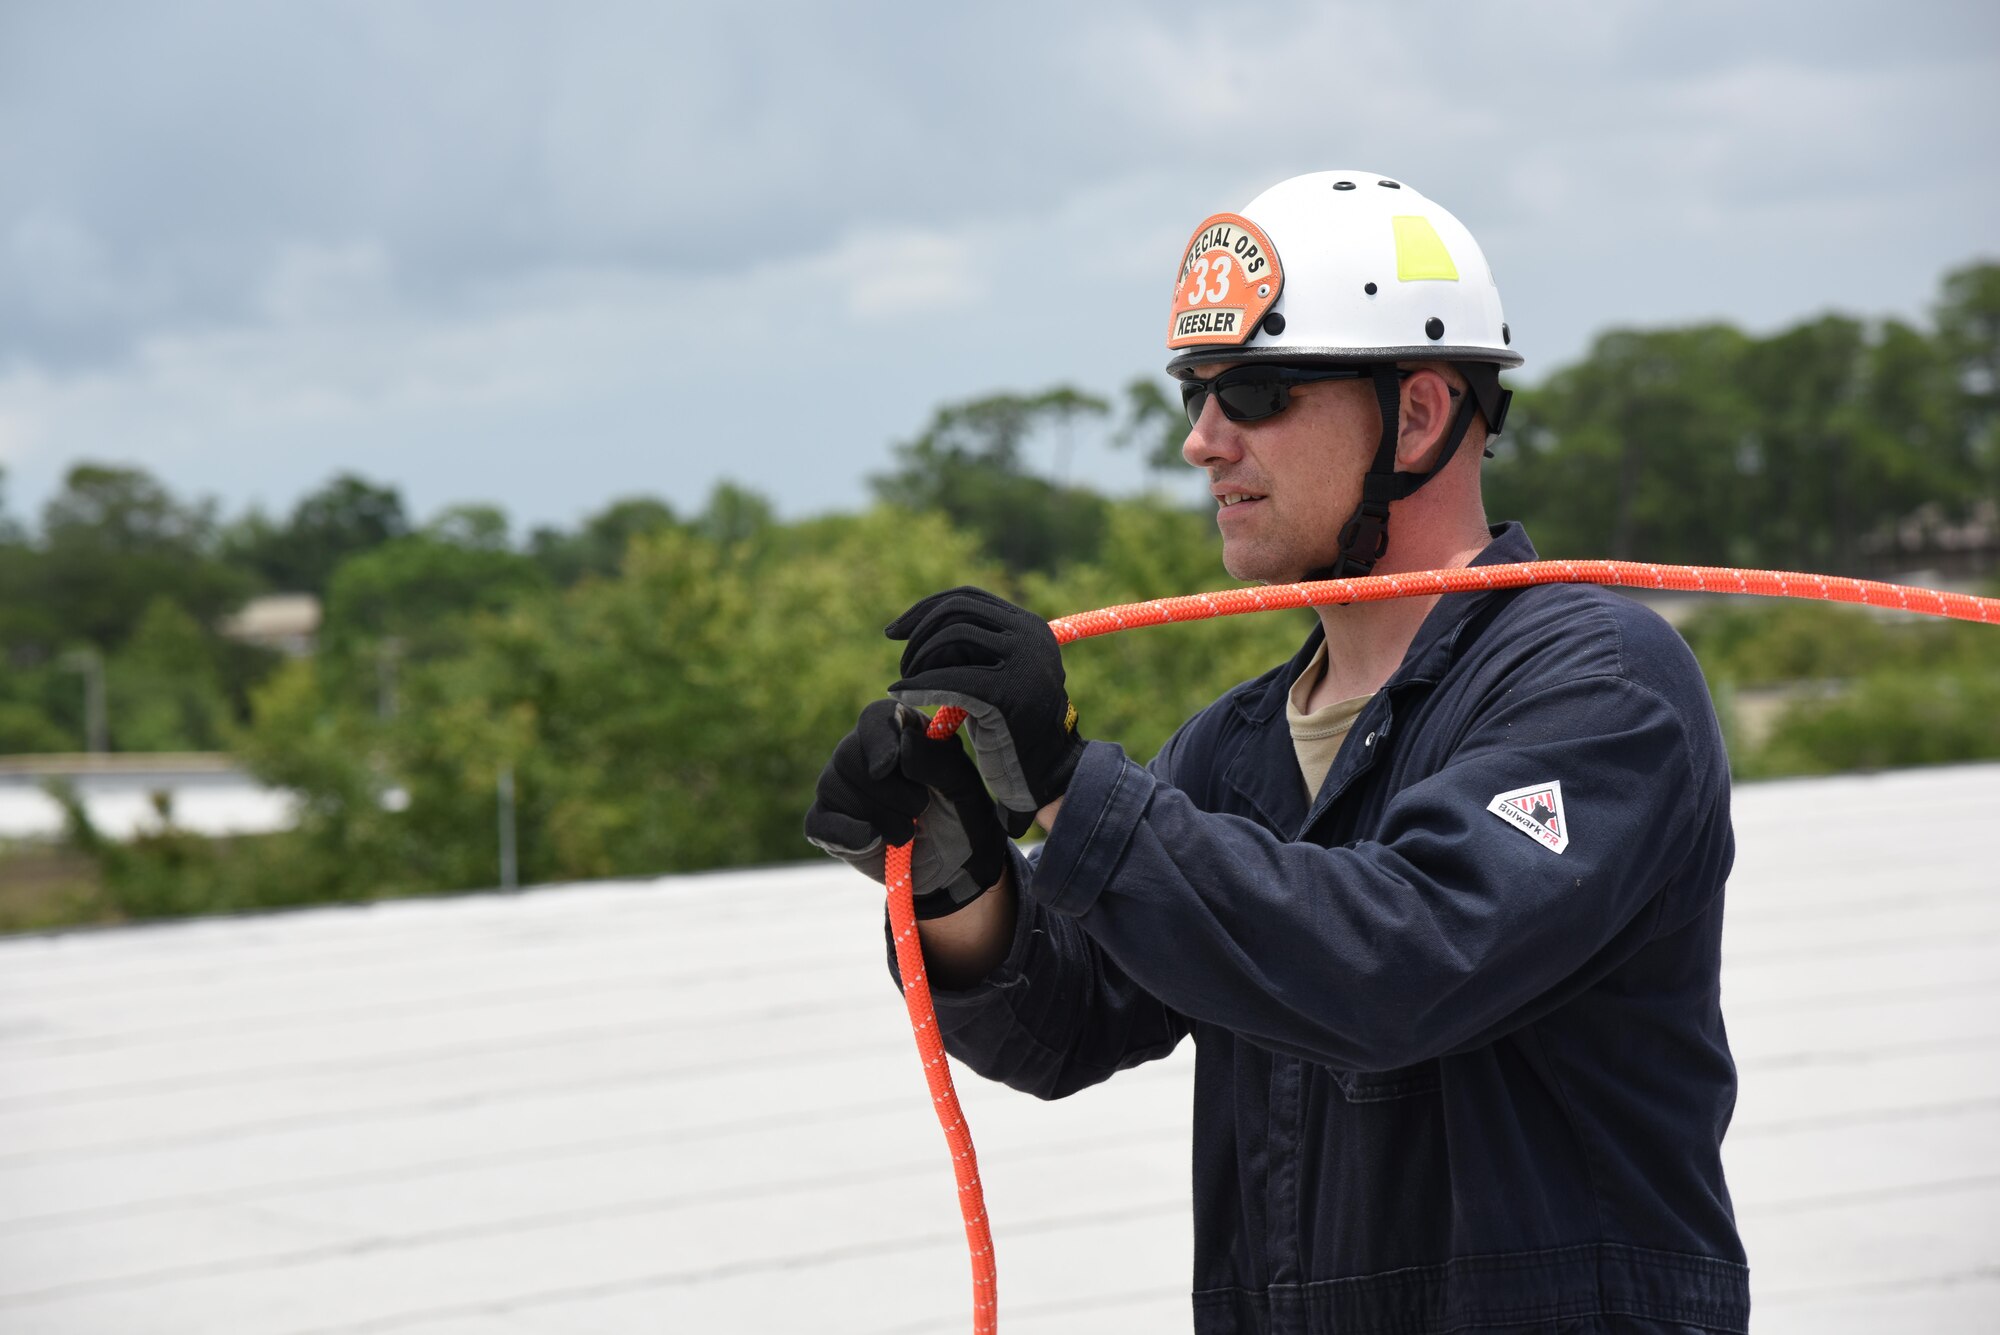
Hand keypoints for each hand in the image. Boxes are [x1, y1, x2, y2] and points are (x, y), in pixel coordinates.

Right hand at [803, 699, 1007, 918]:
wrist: (955, 862)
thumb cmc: (961, 811)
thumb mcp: (963, 784)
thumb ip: (938, 760)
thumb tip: (903, 743)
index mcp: (898, 729)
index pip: (874, 718)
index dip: (879, 740)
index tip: (890, 767)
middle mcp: (862, 751)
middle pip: (849, 756)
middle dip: (891, 793)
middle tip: (921, 809)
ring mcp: (839, 785)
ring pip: (835, 789)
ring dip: (882, 818)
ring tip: (909, 830)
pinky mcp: (827, 822)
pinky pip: (819, 824)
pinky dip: (850, 836)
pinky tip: (876, 842)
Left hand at [885, 586, 1085, 834]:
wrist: (1047, 774)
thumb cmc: (1012, 731)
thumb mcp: (993, 677)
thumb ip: (969, 650)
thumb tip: (920, 623)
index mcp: (1028, 627)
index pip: (967, 598)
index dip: (924, 610)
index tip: (895, 631)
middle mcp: (1030, 635)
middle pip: (957, 610)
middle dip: (917, 631)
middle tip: (901, 663)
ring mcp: (1024, 660)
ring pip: (952, 636)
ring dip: (918, 659)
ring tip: (905, 683)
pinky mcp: (1009, 692)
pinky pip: (951, 678)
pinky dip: (919, 685)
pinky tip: (900, 693)